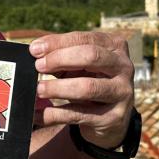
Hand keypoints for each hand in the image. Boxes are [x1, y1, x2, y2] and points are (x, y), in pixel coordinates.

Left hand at [30, 31, 134, 149]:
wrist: (109, 119)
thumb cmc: (89, 81)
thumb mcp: (78, 66)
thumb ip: (60, 56)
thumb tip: (36, 51)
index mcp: (116, 46)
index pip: (85, 39)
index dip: (58, 43)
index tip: (34, 50)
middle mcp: (124, 67)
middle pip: (91, 56)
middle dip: (60, 59)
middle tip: (38, 66)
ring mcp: (122, 93)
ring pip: (86, 87)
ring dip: (56, 88)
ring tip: (38, 89)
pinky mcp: (113, 117)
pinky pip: (78, 114)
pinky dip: (53, 114)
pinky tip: (37, 114)